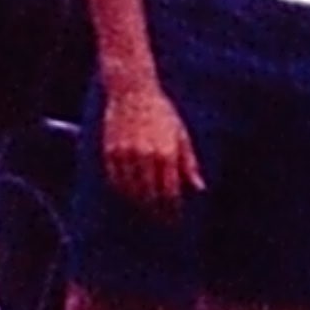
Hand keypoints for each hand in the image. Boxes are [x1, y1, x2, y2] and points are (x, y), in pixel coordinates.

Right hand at [96, 80, 195, 215]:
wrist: (131, 90)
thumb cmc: (161, 111)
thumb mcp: (181, 134)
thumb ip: (189, 163)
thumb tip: (199, 187)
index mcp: (166, 152)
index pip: (170, 192)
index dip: (172, 209)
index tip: (174, 218)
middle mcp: (146, 156)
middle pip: (150, 195)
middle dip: (157, 210)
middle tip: (161, 219)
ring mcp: (126, 154)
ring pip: (131, 191)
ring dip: (139, 203)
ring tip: (146, 209)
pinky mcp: (110, 151)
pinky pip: (115, 180)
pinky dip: (122, 190)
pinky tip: (129, 194)